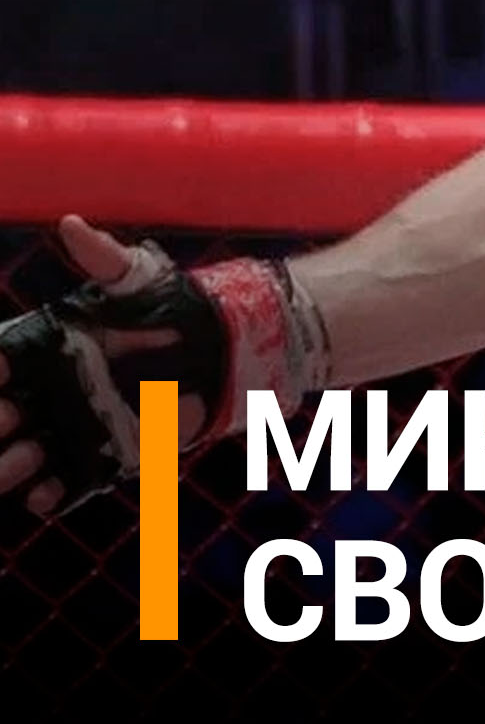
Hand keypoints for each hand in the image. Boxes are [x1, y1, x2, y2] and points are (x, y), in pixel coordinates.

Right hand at [0, 218, 213, 517]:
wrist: (224, 344)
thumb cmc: (170, 304)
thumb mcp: (137, 276)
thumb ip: (102, 257)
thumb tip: (71, 225)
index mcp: (50, 347)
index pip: (2, 364)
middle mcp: (55, 389)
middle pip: (4, 415)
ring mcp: (79, 422)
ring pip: (29, 452)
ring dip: (13, 465)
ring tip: (11, 467)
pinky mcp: (111, 450)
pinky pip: (72, 478)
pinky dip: (54, 492)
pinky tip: (42, 498)